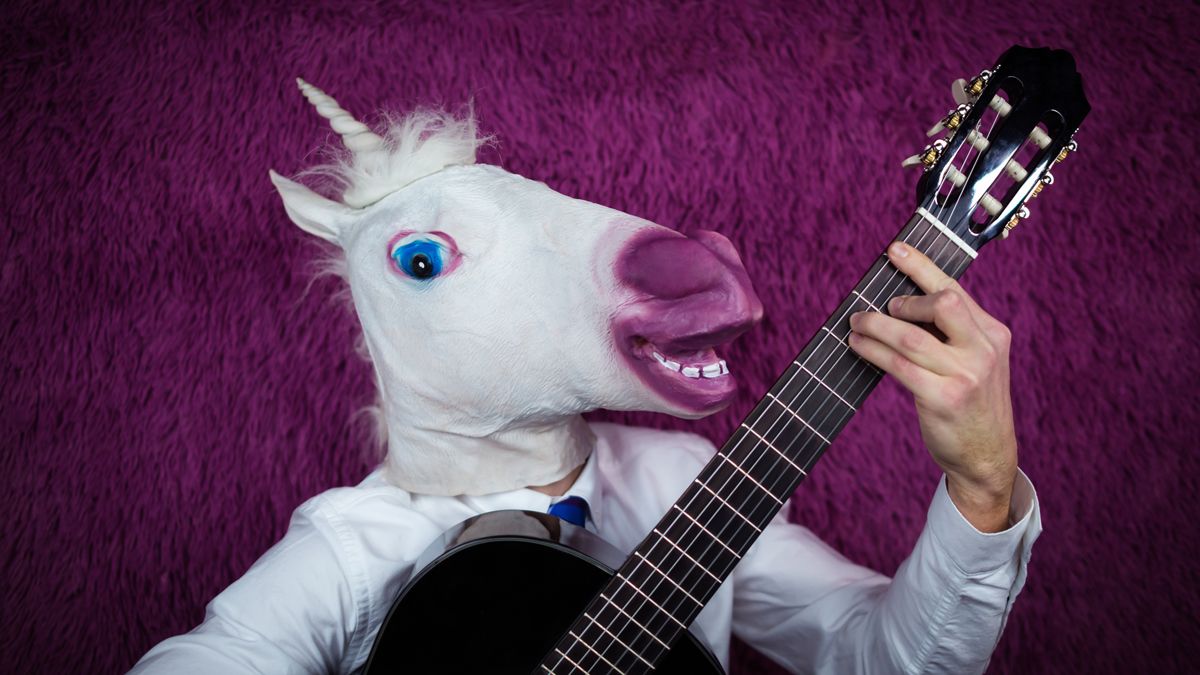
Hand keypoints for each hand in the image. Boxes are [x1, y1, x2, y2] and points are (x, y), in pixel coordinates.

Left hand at [847, 241, 1016, 531]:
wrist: (986, 456)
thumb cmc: (970, 404)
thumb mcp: (974, 362)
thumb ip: (951, 333)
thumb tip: (900, 302)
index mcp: (992, 334)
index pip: (955, 290)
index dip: (922, 266)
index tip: (895, 249)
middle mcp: (984, 349)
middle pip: (943, 303)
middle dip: (905, 300)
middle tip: (881, 307)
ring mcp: (966, 375)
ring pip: (911, 336)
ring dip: (876, 326)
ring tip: (856, 324)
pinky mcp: (944, 398)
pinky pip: (899, 366)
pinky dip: (873, 351)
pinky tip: (859, 346)